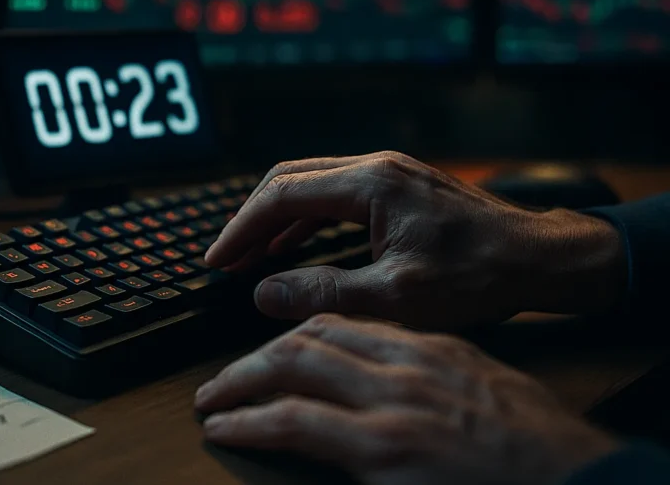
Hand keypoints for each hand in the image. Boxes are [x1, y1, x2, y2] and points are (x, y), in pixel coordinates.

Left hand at [196, 315, 618, 484]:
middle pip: (309, 336)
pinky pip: (293, 422)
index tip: (270, 349)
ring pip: (291, 366)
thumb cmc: (535, 444)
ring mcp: (392, 402)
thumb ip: (425, 373)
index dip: (294, 332)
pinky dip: (249, 420)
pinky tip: (226, 428)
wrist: (578, 476)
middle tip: (225, 378)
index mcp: (429, 346)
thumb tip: (378, 377)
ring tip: (213, 399)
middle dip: (258, 354)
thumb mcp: (480, 390)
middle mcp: (405, 363)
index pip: (342, 323)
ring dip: (241, 380)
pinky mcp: (383, 448)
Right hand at [205, 152, 625, 329]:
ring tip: (248, 256)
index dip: (240, 229)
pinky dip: (305, 218)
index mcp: (370, 183)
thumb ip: (324, 292)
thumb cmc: (478, 274)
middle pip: (289, 179)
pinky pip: (335, 193)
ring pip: (310, 184)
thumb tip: (264, 291)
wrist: (540, 257)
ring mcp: (388, 172)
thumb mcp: (396, 296)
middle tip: (224, 258)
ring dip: (275, 218)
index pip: (281, 195)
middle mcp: (375, 166)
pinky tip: (293, 245)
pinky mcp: (399, 186)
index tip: (216, 260)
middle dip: (250, 219)